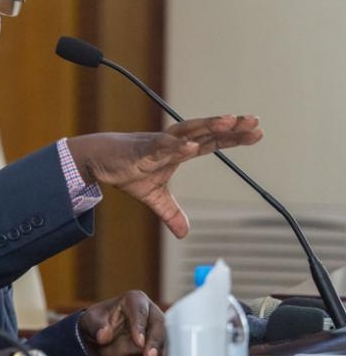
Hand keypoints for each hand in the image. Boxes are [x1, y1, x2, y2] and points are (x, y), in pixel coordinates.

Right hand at [66, 115, 262, 237]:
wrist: (98, 160)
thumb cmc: (127, 169)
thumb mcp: (153, 196)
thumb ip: (171, 212)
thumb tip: (184, 233)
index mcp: (179, 150)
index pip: (212, 142)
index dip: (233, 138)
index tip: (256, 133)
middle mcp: (173, 142)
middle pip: (207, 131)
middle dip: (230, 127)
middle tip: (254, 122)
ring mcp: (159, 143)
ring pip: (189, 131)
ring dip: (209, 126)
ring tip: (230, 122)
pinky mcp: (142, 149)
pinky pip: (162, 146)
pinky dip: (176, 146)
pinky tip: (192, 145)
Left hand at [80, 290, 164, 355]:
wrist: (101, 338)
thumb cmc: (98, 322)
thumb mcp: (91, 320)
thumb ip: (97, 326)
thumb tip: (103, 335)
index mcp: (135, 300)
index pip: (140, 311)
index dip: (140, 326)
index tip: (138, 341)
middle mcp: (151, 313)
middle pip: (160, 325)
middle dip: (156, 342)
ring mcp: (158, 331)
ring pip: (166, 342)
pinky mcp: (160, 348)